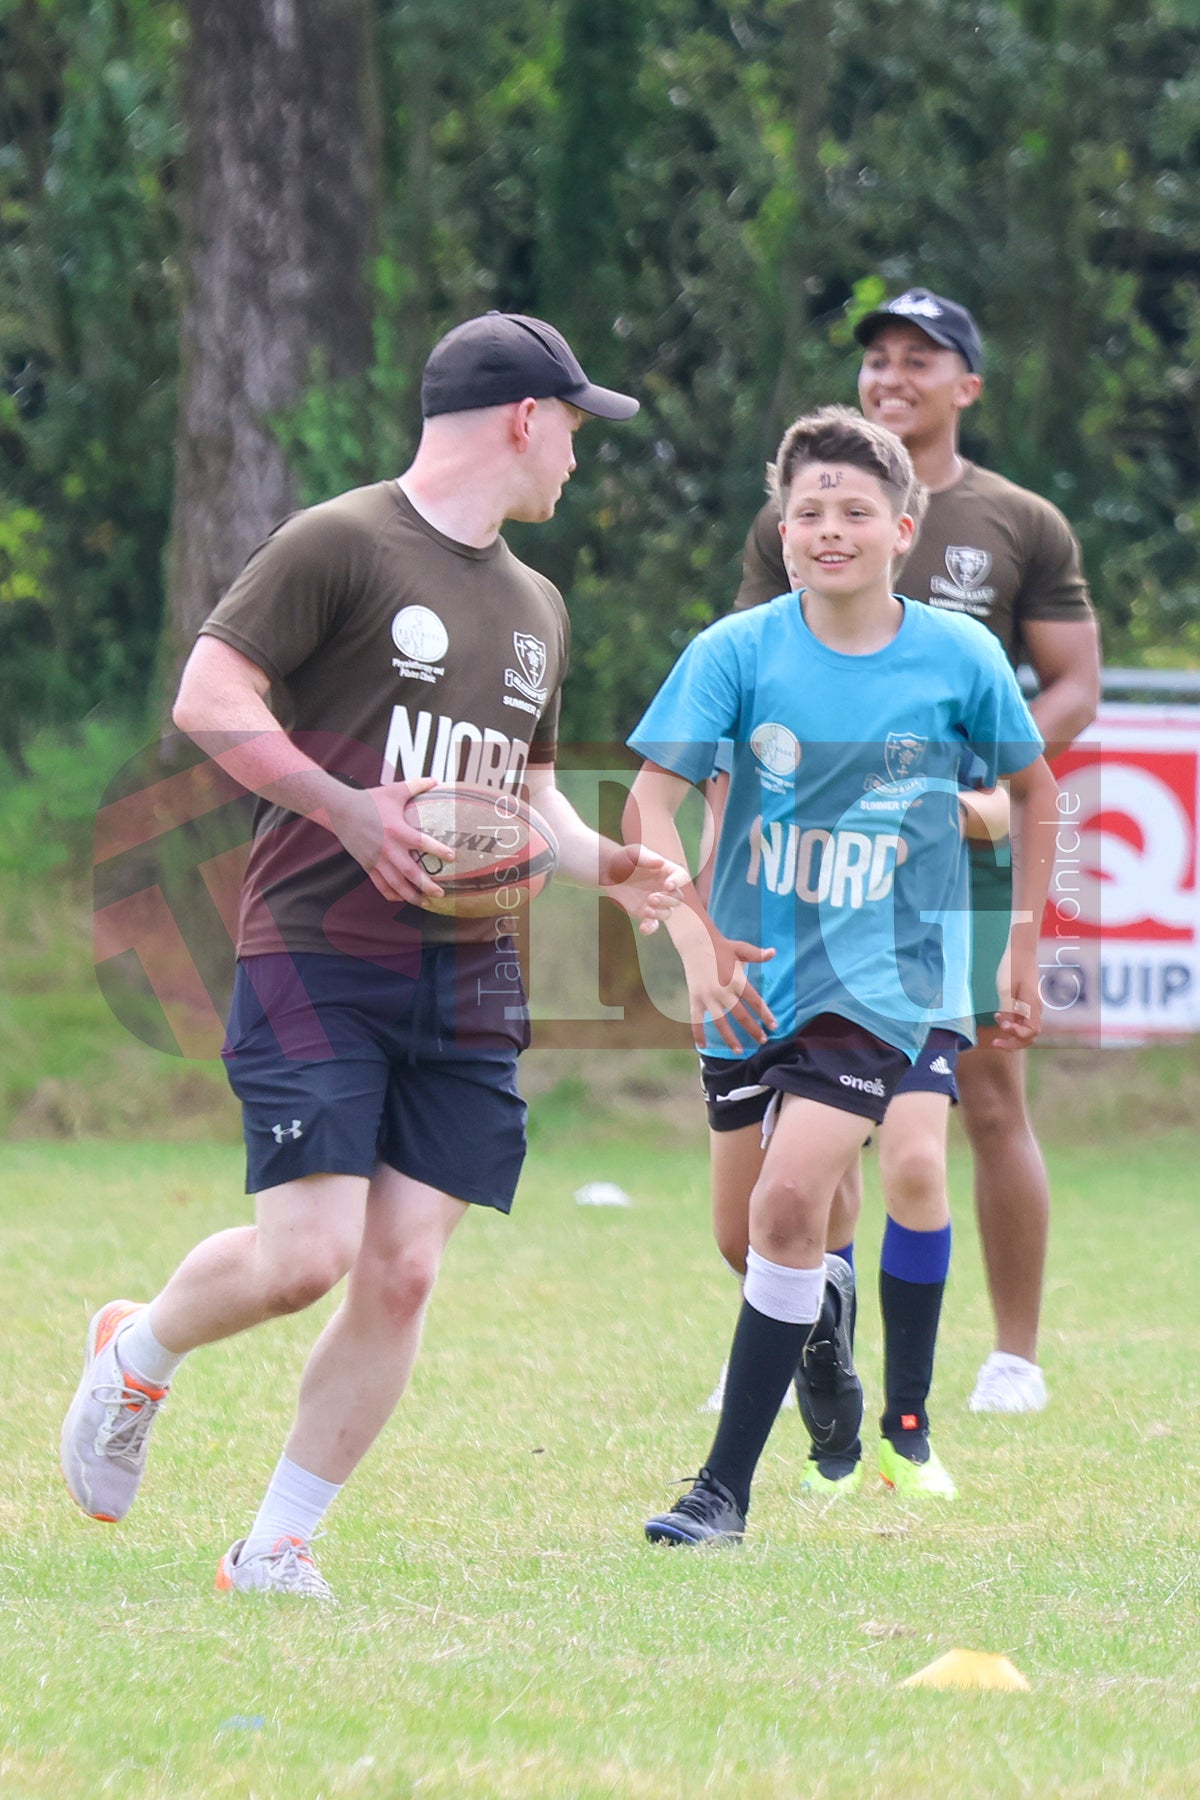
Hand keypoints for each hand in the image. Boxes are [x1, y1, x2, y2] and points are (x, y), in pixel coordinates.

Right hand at [330, 776, 455, 905]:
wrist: (340, 810)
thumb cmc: (370, 800)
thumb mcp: (394, 791)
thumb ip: (416, 786)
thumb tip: (436, 780)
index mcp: (396, 830)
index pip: (421, 842)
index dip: (438, 850)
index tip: (452, 857)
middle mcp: (387, 848)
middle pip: (409, 872)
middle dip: (426, 885)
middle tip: (441, 893)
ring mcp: (376, 859)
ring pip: (395, 884)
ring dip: (410, 896)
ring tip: (425, 903)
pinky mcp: (367, 865)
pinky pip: (380, 884)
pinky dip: (391, 894)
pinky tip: (401, 899)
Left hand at [601, 843, 685, 936]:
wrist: (608, 872)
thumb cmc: (623, 859)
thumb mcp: (632, 854)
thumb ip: (645, 857)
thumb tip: (661, 862)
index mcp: (667, 871)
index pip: (681, 877)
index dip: (678, 882)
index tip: (668, 885)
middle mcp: (664, 888)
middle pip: (677, 898)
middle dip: (668, 900)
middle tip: (652, 898)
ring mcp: (655, 902)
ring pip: (667, 912)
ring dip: (659, 913)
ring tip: (647, 910)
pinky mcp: (644, 913)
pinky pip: (652, 924)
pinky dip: (650, 928)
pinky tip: (643, 928)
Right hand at [674, 913, 775, 1051]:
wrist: (695, 942)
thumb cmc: (721, 946)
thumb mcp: (741, 949)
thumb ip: (757, 955)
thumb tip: (773, 953)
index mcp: (737, 979)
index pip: (755, 1001)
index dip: (765, 1015)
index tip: (774, 1026)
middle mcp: (723, 991)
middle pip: (741, 1015)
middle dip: (753, 1030)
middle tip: (762, 1040)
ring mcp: (708, 996)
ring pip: (720, 1022)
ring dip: (730, 1038)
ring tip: (739, 1051)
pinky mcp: (695, 998)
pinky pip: (696, 1019)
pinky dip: (698, 1033)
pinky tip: (703, 1045)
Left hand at [990, 945, 1041, 1049]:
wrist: (1020, 950)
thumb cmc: (1012, 968)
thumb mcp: (1005, 990)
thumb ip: (1007, 1011)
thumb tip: (1006, 1028)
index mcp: (1033, 1007)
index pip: (1030, 1033)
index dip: (1016, 1036)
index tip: (1001, 1029)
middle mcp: (1035, 1009)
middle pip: (1029, 1036)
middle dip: (1013, 1042)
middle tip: (995, 1043)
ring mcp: (1032, 1006)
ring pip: (1025, 1029)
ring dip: (1011, 1033)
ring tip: (996, 1027)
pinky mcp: (1026, 1002)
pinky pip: (1022, 1019)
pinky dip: (1011, 1023)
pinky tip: (998, 1016)